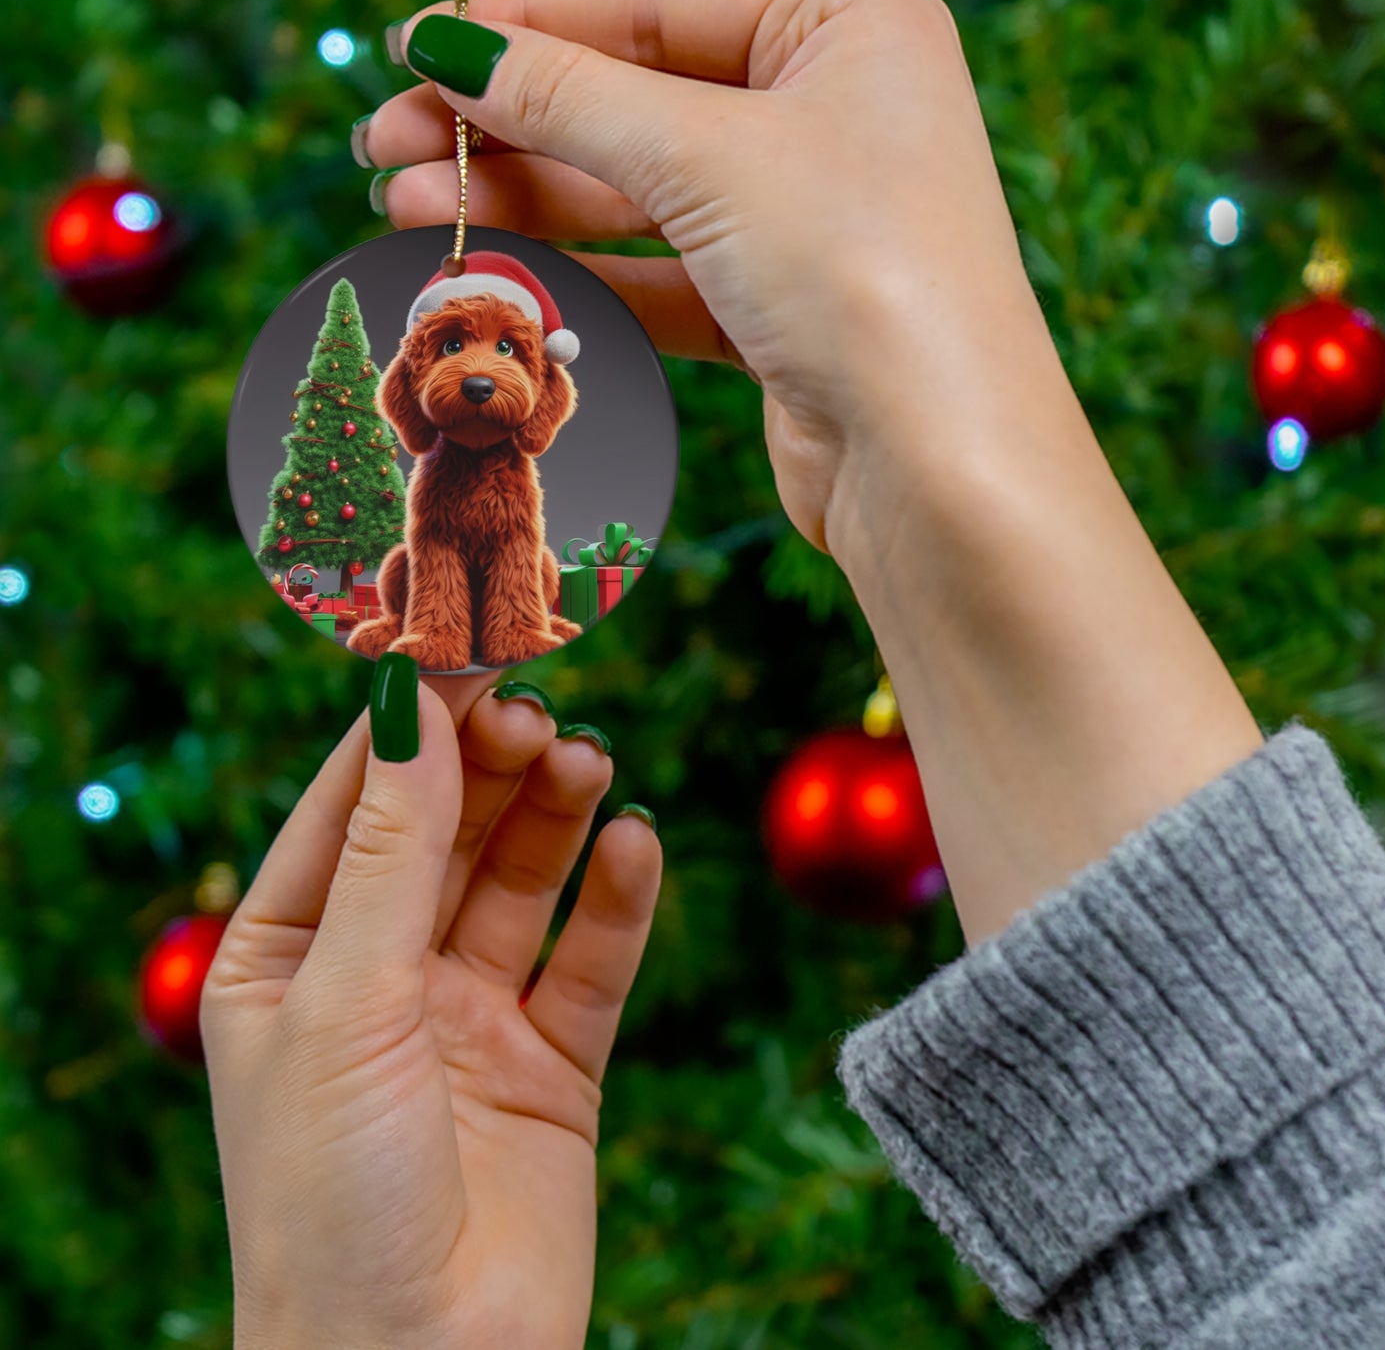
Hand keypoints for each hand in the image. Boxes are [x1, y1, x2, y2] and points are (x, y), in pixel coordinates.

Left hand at [201, 666, 661, 1349]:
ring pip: (522, 883)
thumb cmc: (331, 1197)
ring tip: (589, 763)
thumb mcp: (346, 1000)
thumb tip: (414, 704)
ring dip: (556, 817)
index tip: (468, 647)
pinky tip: (635, 845)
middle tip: (540, 711)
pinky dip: (617, 900)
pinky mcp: (552, 1065)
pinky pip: (591, 961)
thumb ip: (392, 850)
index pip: (353, 806)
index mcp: (289, 958)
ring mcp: (469, 1019)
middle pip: (447, 832)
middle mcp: (380, 978)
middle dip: (491, 767)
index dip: (410, 727)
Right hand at [361, 0, 1262, 945]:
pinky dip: (584, 274)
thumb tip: (447, 47)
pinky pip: (664, 275)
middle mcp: (835, 116)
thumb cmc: (861, 274)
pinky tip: (497, 272)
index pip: (656, 4)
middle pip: (638, 102)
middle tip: (386, 146)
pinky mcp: (784, 314)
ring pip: (641, 196)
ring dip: (528, 202)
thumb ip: (570, 98)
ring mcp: (810, 221)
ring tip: (408, 208)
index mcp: (848, 31)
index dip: (527, 27)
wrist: (939, 467)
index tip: (416, 51)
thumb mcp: (706, 157)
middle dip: (510, 126)